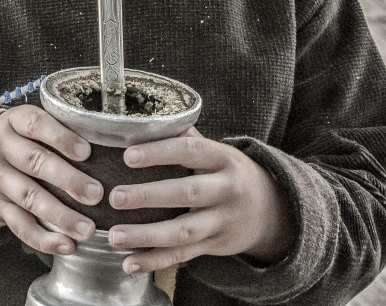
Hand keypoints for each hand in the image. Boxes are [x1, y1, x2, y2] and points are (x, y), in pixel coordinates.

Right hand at [0, 105, 103, 255]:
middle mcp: (2, 149)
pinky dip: (44, 239)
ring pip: (28, 198)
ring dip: (60, 215)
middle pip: (34, 162)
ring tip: (87, 228)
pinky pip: (20, 226)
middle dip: (67, 180)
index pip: (36, 125)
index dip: (61, 138)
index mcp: (13, 122)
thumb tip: (105, 141)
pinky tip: (67, 245)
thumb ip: (57, 128)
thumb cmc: (19, 137)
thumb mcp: (28, 122)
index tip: (86, 152)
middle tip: (96, 194)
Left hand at [107, 127, 293, 273]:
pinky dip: (155, 261)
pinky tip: (130, 263)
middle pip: (186, 193)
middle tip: (115, 197)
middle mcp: (225, 190)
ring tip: (115, 236)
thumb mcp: (216, 150)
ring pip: (183, 231)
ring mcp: (221, 221)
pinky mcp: (215, 246)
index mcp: (222, 158)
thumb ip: (185, 137)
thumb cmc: (229, 171)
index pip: (189, 150)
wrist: (271, 209)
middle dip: (148, 196)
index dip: (159, 152)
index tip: (128, 156)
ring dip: (146, 235)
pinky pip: (183, 255)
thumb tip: (142, 122)